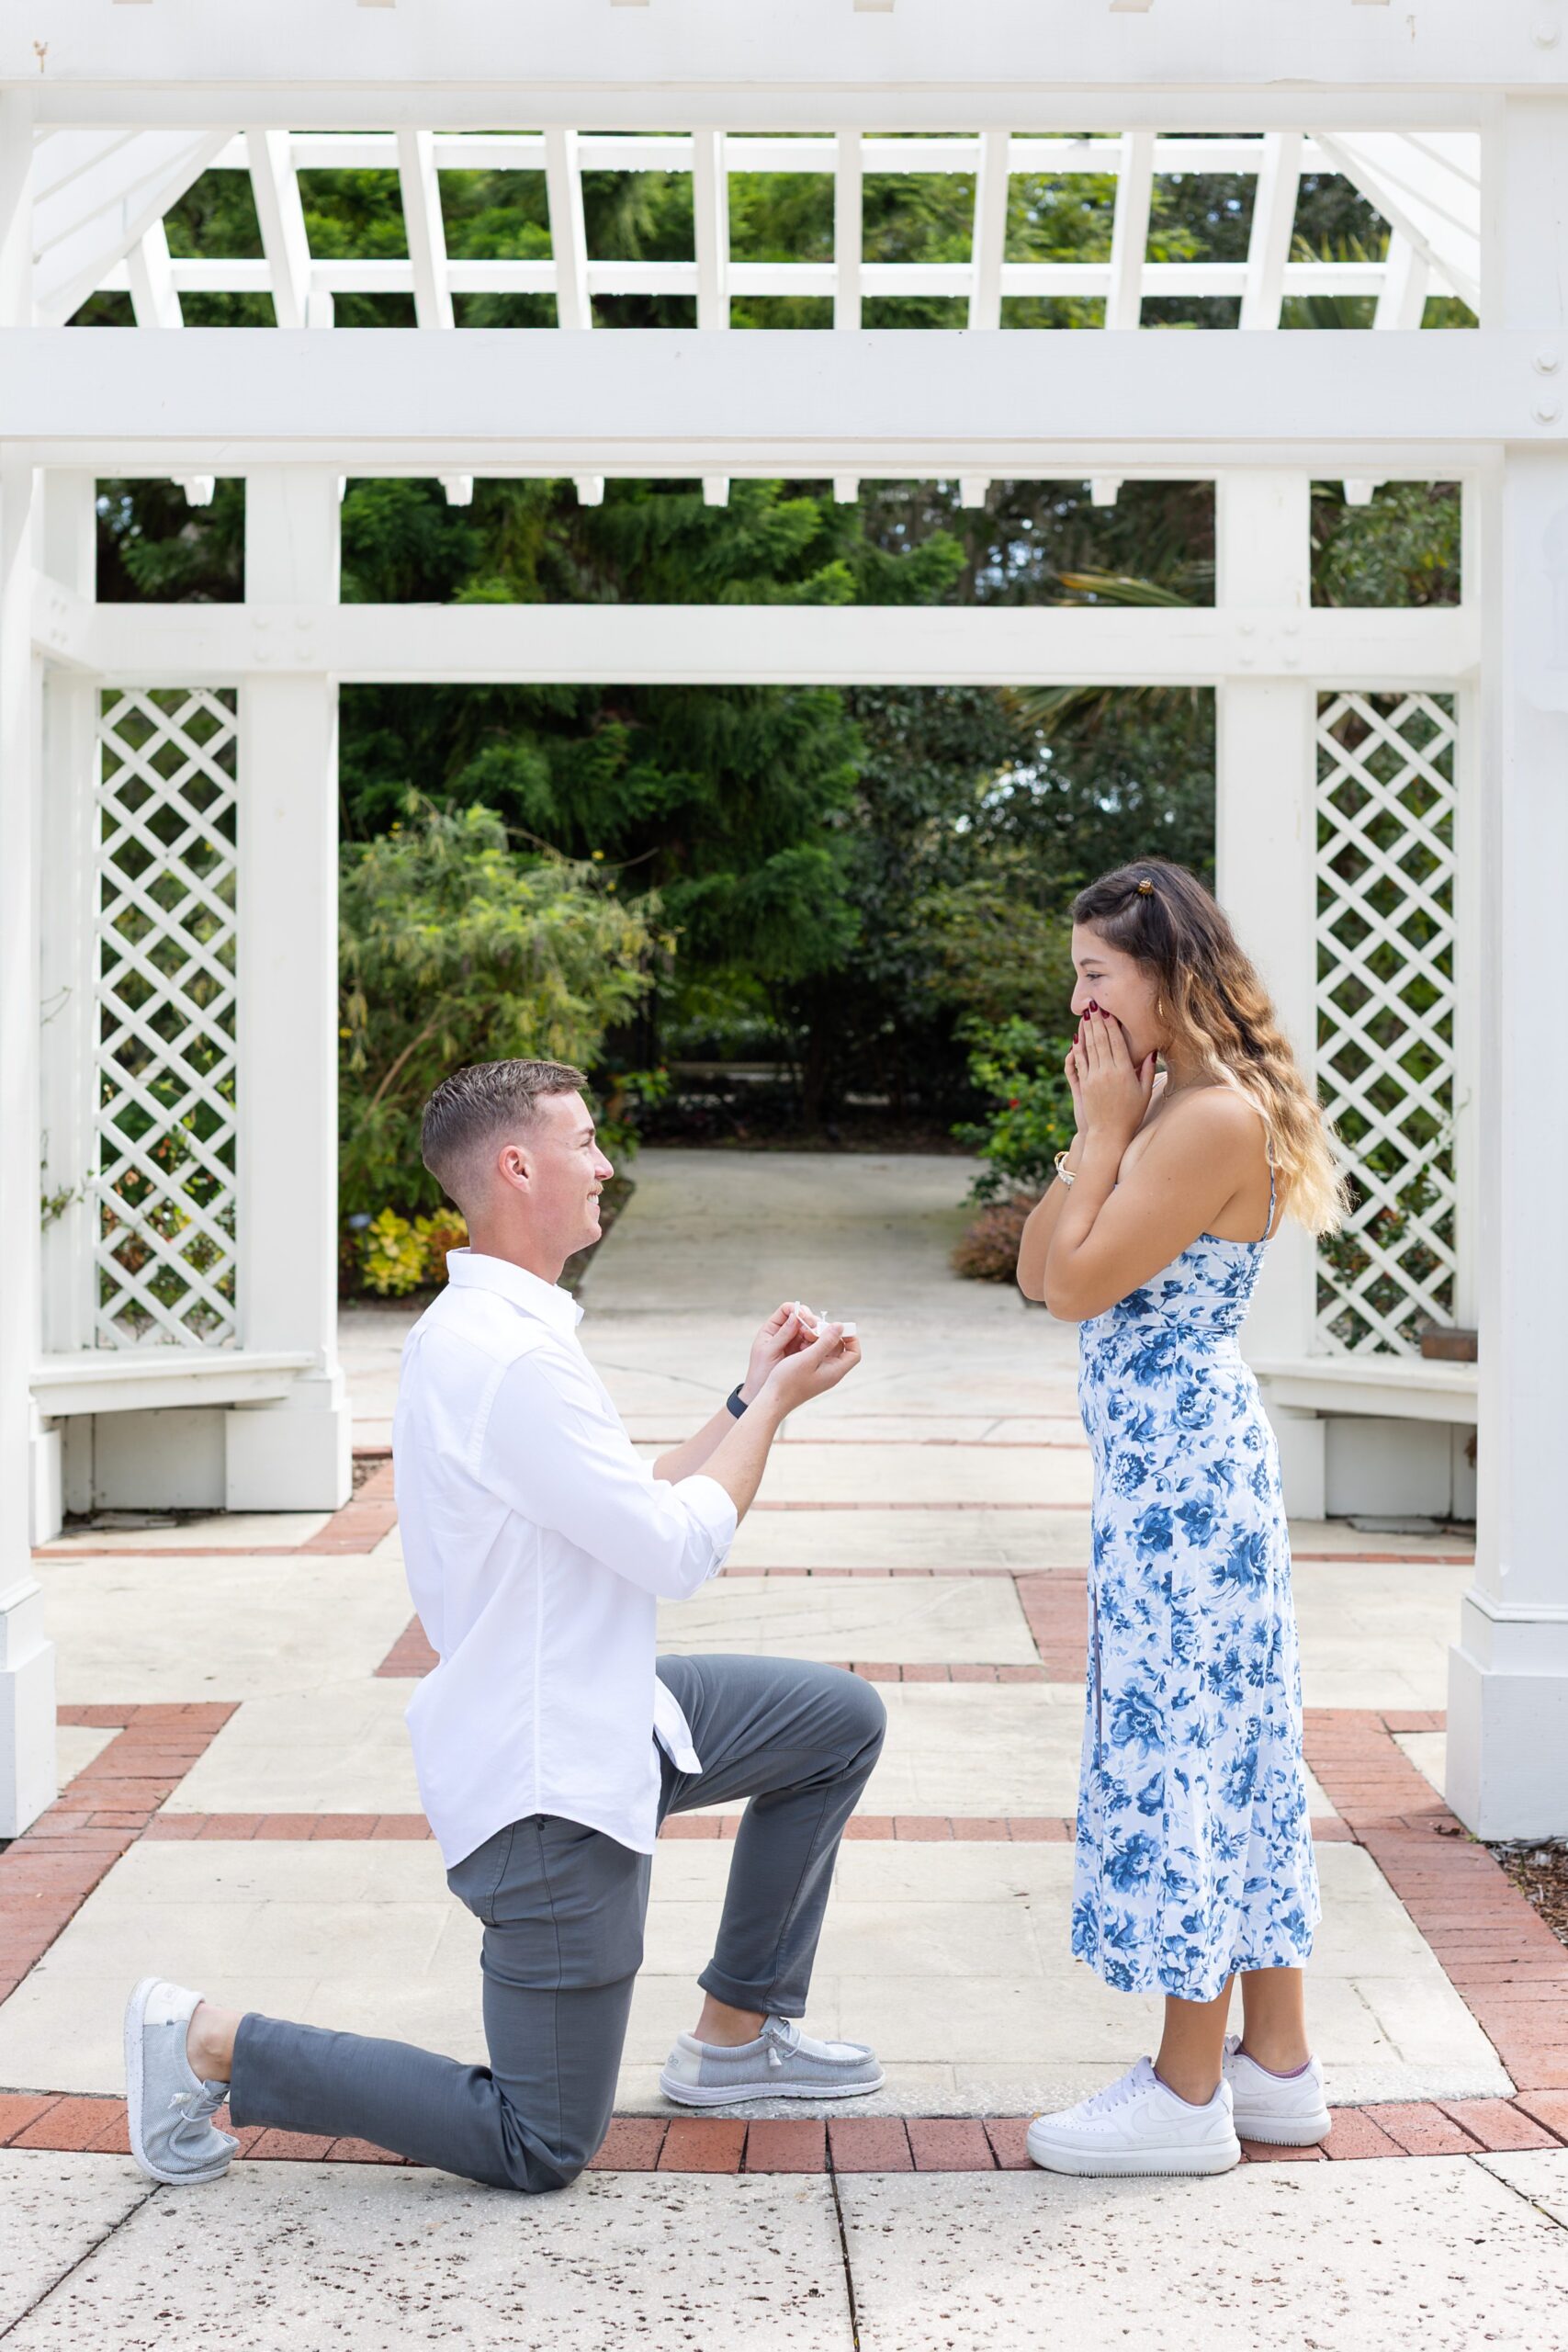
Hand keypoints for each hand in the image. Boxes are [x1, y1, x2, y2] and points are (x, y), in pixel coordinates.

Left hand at [741, 1302, 814, 1402]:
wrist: (766, 1394)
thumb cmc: (761, 1373)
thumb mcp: (769, 1351)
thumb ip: (782, 1334)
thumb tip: (795, 1315)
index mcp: (772, 1329)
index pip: (787, 1310)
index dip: (797, 1310)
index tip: (804, 1318)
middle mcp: (785, 1333)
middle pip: (802, 1317)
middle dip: (810, 1320)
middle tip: (814, 1330)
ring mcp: (795, 1342)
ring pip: (810, 1329)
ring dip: (816, 1332)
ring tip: (816, 1340)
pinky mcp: (804, 1353)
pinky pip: (814, 1342)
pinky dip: (818, 1342)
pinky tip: (818, 1348)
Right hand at [761, 1323, 860, 1413]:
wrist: (773, 1400)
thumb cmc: (789, 1381)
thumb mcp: (808, 1358)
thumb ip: (825, 1342)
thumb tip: (840, 1326)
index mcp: (835, 1371)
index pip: (854, 1353)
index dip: (851, 1338)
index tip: (838, 1327)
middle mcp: (831, 1373)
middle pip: (840, 1349)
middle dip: (831, 1335)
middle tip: (815, 1328)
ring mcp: (821, 1373)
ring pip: (827, 1351)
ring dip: (819, 1339)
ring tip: (805, 1334)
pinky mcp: (811, 1373)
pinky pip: (817, 1355)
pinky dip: (811, 1346)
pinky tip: (799, 1343)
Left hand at [1070, 1008, 1155, 1155]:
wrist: (1109, 1135)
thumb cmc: (1131, 1115)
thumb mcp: (1144, 1093)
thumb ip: (1147, 1071)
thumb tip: (1151, 1050)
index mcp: (1124, 1072)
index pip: (1117, 1041)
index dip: (1111, 1024)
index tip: (1108, 1010)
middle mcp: (1107, 1072)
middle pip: (1101, 1040)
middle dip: (1096, 1020)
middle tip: (1093, 1004)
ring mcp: (1093, 1078)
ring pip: (1089, 1047)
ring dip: (1086, 1029)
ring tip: (1084, 1014)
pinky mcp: (1084, 1085)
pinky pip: (1080, 1061)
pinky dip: (1078, 1047)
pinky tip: (1077, 1036)